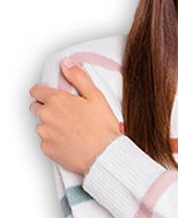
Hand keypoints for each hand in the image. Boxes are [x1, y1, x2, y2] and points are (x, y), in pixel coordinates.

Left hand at [29, 58, 120, 174]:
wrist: (105, 154)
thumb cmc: (102, 125)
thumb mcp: (95, 95)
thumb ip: (78, 76)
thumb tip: (66, 63)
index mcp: (57, 100)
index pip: (35, 91)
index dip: (42, 92)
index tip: (50, 95)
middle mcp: (46, 116)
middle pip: (34, 108)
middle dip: (45, 108)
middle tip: (64, 113)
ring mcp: (45, 134)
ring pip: (40, 126)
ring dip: (49, 125)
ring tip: (69, 128)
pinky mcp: (46, 149)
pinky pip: (44, 142)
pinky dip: (54, 140)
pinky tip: (69, 140)